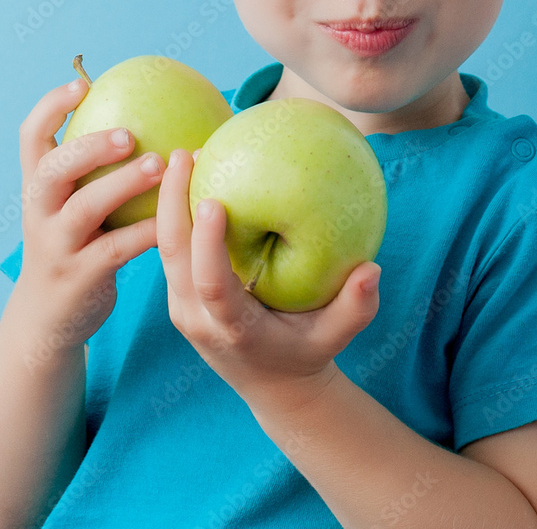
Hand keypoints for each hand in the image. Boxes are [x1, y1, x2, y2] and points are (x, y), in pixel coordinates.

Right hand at [15, 76, 163, 347]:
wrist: (48, 319)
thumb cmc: (75, 245)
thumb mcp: (72, 206)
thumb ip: (96, 172)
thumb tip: (155, 119)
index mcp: (37, 187)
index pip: (30, 137)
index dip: (51, 107)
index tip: (83, 85)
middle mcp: (39, 212)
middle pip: (52, 169)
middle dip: (89, 147)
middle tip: (130, 134)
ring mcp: (56, 245)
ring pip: (84, 208)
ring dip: (122, 184)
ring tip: (159, 165)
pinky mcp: (80, 275)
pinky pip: (118, 247)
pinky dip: (147, 229)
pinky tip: (176, 216)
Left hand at [156, 148, 381, 413]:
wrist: (272, 383)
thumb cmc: (308, 352)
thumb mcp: (337, 336)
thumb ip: (356, 307)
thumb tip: (372, 270)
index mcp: (234, 328)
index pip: (212, 285)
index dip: (208, 244)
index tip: (213, 200)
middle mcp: (198, 318)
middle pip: (173, 256)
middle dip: (173, 203)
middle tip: (183, 153)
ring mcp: (182, 307)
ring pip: (163, 248)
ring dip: (169, 201)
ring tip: (182, 155)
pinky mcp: (179, 294)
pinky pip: (170, 248)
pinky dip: (174, 212)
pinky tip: (188, 175)